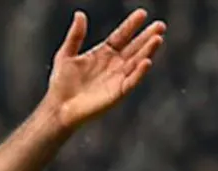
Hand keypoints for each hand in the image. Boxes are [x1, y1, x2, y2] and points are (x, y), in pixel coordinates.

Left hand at [47, 9, 165, 130]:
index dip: (131, 25)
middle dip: (147, 37)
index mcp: (103, 54)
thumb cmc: (61, 84)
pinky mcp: (118, 93)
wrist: (57, 108)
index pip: (121, 36)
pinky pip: (132, 81)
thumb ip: (75, 36)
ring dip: (148, 51)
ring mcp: (118, 78)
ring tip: (157, 38)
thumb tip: (79, 14)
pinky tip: (146, 61)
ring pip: (137, 62)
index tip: (142, 14)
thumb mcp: (65, 55)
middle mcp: (114, 65)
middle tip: (159, 25)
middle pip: (134, 48)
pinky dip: (140, 72)